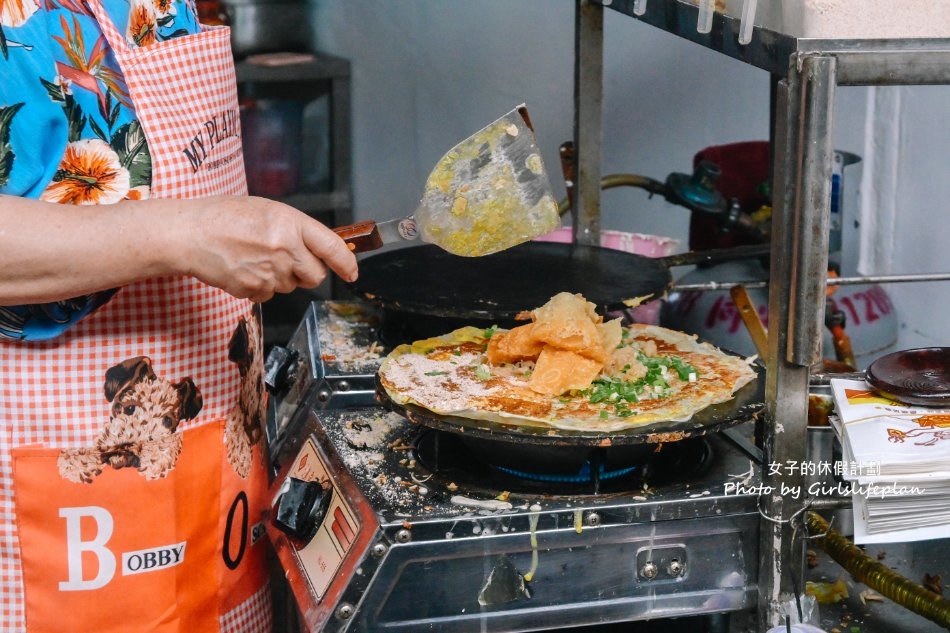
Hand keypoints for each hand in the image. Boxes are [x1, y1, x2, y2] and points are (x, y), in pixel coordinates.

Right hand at [181, 196, 357, 302]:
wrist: (189, 234)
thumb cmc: (224, 217)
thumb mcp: (268, 211)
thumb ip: (294, 230)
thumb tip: (316, 248)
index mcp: (290, 223)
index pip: (332, 247)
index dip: (347, 262)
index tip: (352, 271)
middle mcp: (284, 248)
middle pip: (316, 275)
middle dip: (308, 272)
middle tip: (290, 260)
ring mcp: (269, 272)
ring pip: (291, 286)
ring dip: (281, 277)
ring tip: (256, 257)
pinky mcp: (253, 289)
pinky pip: (269, 295)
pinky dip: (261, 286)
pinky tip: (245, 268)